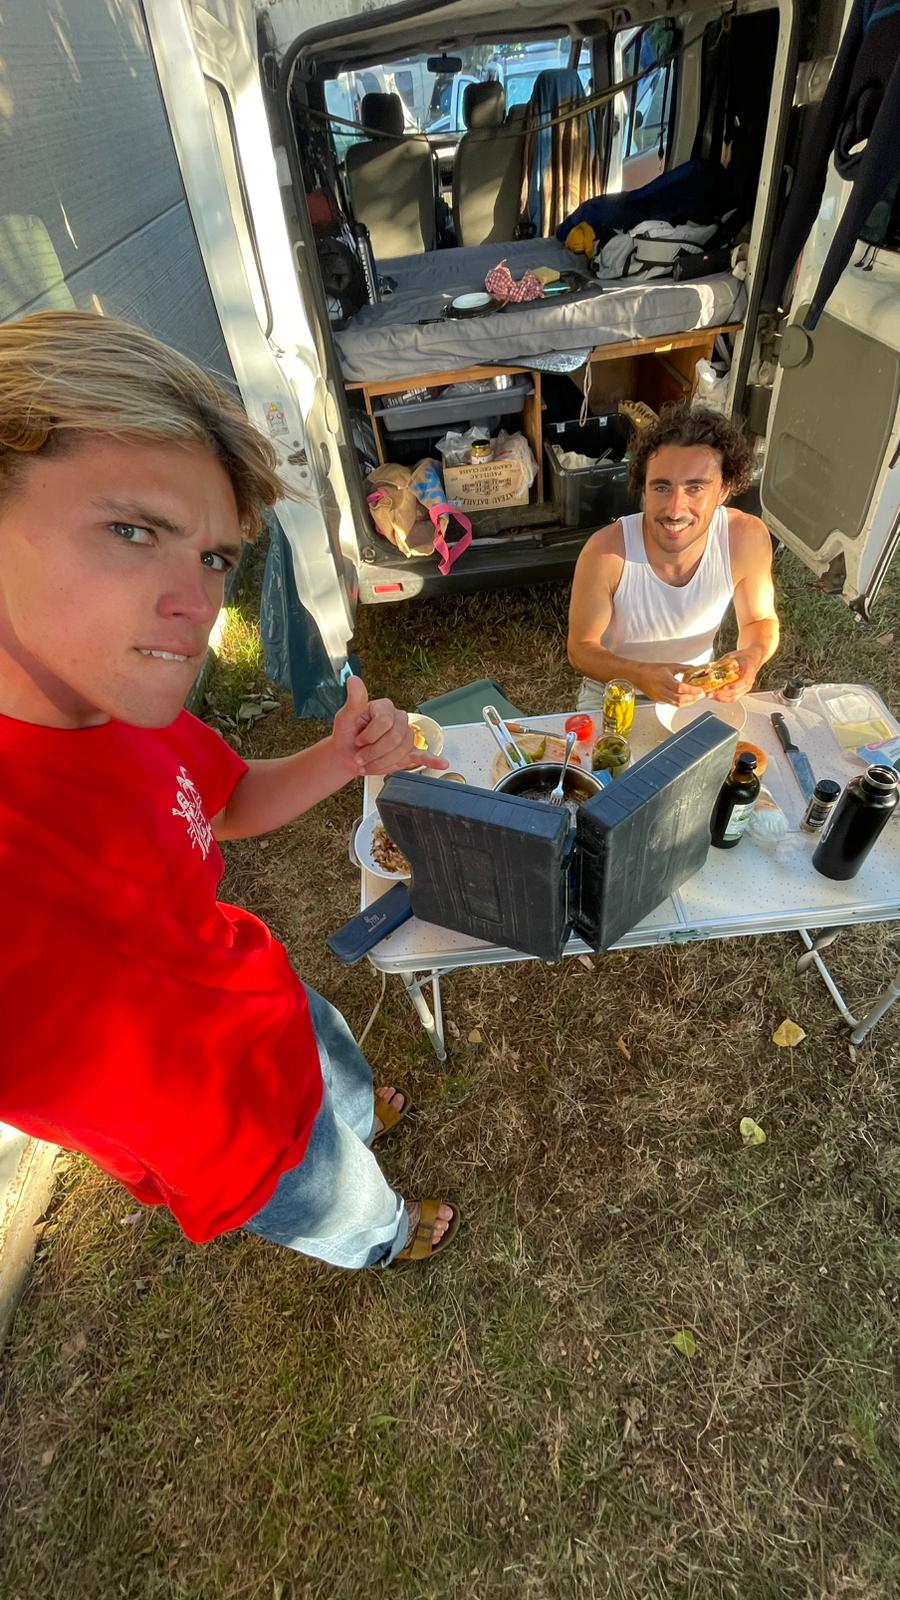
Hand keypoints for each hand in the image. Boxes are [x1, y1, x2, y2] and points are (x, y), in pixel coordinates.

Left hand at [331, 675, 448, 777]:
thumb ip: (354, 699)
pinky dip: (433, 760)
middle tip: (360, 758)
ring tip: (368, 765)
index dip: (370, 735)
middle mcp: (398, 719)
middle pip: (395, 738)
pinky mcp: (408, 752)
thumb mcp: (346, 716)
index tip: (358, 740)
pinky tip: (442, 763)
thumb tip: (353, 679)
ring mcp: (405, 735)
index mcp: (385, 708)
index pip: (385, 721)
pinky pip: (423, 755)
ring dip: (382, 763)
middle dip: (374, 752)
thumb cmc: (347, 734)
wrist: (347, 755)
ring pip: (401, 751)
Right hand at [633, 663, 705, 708]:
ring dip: (689, 702)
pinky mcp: (659, 701)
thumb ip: (684, 668)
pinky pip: (673, 704)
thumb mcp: (670, 666)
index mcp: (664, 680)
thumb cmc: (651, 669)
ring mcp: (660, 697)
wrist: (637, 675)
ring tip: (696, 698)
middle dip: (693, 698)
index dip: (692, 690)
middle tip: (701, 695)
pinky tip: (687, 699)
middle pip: (680, 699)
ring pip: (677, 704)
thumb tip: (695, 670)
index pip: (680, 688)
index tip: (701, 690)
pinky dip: (682, 703)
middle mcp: (661, 690)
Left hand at [710, 649, 761, 701]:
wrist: (752, 659)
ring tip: (711, 695)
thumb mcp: (732, 656)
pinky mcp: (741, 691)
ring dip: (720, 698)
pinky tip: (714, 696)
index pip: (743, 681)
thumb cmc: (743, 657)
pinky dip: (722, 698)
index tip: (724, 687)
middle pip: (736, 692)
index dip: (733, 685)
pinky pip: (732, 698)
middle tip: (711, 692)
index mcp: (749, 671)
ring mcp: (745, 688)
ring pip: (734, 697)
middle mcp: (748, 682)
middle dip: (722, 694)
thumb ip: (721, 663)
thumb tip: (709, 670)